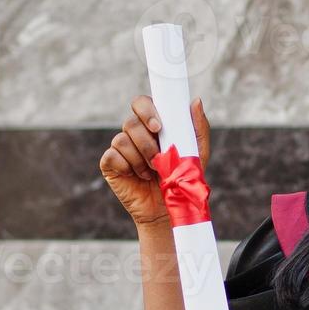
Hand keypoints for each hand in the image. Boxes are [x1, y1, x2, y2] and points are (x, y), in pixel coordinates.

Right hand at [100, 95, 211, 228]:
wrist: (170, 208)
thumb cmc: (183, 179)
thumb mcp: (197, 153)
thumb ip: (197, 127)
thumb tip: (196, 101)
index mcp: (153, 125)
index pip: (141, 103)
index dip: (146, 110)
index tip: (158, 126)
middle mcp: (135, 133)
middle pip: (130, 122)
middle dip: (146, 141)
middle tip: (158, 157)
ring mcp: (121, 148)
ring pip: (121, 139)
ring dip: (140, 158)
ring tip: (152, 171)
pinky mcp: (110, 164)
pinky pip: (111, 156)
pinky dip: (127, 166)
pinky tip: (138, 177)